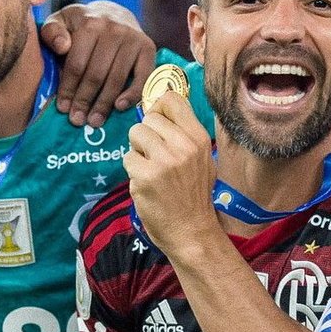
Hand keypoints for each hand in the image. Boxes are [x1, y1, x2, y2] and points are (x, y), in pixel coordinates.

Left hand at [41, 1, 156, 128]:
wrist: (113, 13)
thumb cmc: (81, 24)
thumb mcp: (60, 22)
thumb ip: (52, 32)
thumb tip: (62, 47)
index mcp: (89, 23)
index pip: (77, 63)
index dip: (68, 88)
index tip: (62, 108)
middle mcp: (114, 29)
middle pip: (97, 74)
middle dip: (85, 100)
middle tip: (77, 120)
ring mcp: (133, 39)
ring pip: (117, 78)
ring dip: (104, 103)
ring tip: (94, 121)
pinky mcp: (148, 48)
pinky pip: (142, 77)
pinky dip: (132, 94)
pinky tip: (119, 107)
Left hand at [124, 91, 216, 258]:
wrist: (192, 232)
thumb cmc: (194, 196)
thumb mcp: (202, 159)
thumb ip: (183, 134)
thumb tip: (158, 108)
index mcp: (198, 138)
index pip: (172, 100)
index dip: (158, 108)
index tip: (157, 123)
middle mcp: (183, 145)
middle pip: (149, 118)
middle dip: (146, 135)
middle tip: (154, 156)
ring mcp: (164, 160)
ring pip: (135, 134)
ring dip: (137, 151)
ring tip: (150, 168)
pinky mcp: (145, 176)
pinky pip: (128, 158)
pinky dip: (132, 171)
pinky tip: (145, 184)